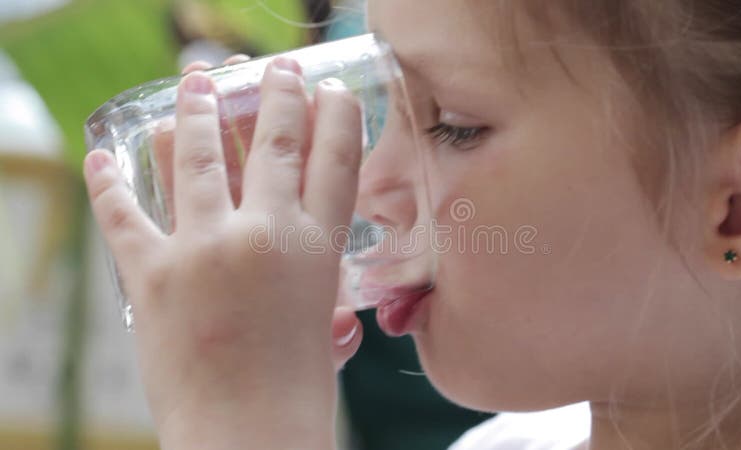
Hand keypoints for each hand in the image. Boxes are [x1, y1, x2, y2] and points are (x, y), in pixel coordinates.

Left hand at [83, 55, 362, 448]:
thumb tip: (339, 311)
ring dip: (196, 111)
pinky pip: (123, 215)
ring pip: (198, 156)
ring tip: (195, 79)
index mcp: (316, 251)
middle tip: (271, 68)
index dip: (337, 116)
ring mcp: (202, 250)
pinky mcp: (150, 275)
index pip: (335, 161)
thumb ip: (327, 307)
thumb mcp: (325, 334)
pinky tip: (101, 156)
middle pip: (274, 142)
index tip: (332, 88)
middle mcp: (263, 236)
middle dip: (274, 94)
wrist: (245, 439)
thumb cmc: (296, 395)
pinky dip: (108, 183)